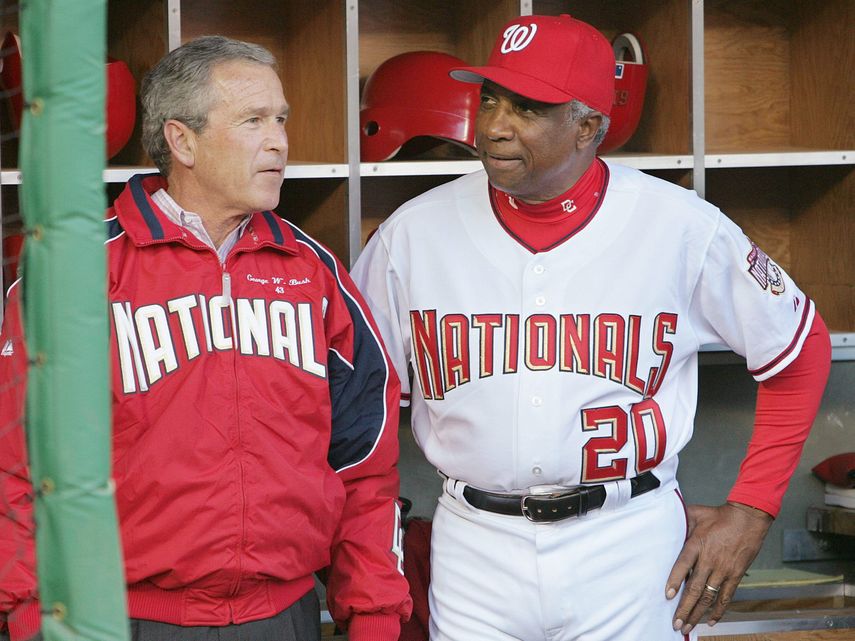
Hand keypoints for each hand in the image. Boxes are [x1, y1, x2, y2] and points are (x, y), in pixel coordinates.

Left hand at [665, 501, 772, 634]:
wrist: (748, 518)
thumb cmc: (720, 516)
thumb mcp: (696, 513)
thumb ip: (680, 521)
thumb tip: (665, 521)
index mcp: (697, 545)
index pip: (683, 565)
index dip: (675, 581)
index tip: (668, 595)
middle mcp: (710, 560)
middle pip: (695, 588)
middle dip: (684, 608)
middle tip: (676, 624)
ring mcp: (723, 569)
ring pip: (709, 597)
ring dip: (697, 613)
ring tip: (688, 626)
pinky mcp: (735, 575)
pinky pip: (726, 596)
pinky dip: (718, 610)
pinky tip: (710, 620)